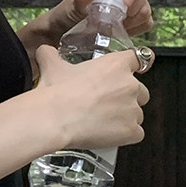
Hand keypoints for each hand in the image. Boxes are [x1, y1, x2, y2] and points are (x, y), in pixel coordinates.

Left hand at [21, 0, 152, 61]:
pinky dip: (136, 28)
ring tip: (114, 27)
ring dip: (134, 19)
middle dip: (134, 5)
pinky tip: (120, 31)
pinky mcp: (134, 14)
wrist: (64, 33)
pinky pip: (146, 20)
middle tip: (118, 19)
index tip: (126, 2)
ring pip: (146, 4)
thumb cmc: (66, 14)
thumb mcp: (69, 5)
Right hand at [33, 44, 148, 152]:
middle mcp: (130, 85)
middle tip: (105, 103)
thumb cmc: (57, 91)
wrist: (55, 118)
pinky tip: (108, 135)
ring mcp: (133, 109)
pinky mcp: (131, 131)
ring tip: (102, 121)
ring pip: (137, 114)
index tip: (131, 72)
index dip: (134, 66)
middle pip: (141, 91)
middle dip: (127, 97)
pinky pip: (136, 133)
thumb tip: (44, 51)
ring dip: (125, 117)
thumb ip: (51, 55)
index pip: (139, 59)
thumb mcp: (52, 66)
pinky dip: (125, 135)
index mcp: (117, 64)